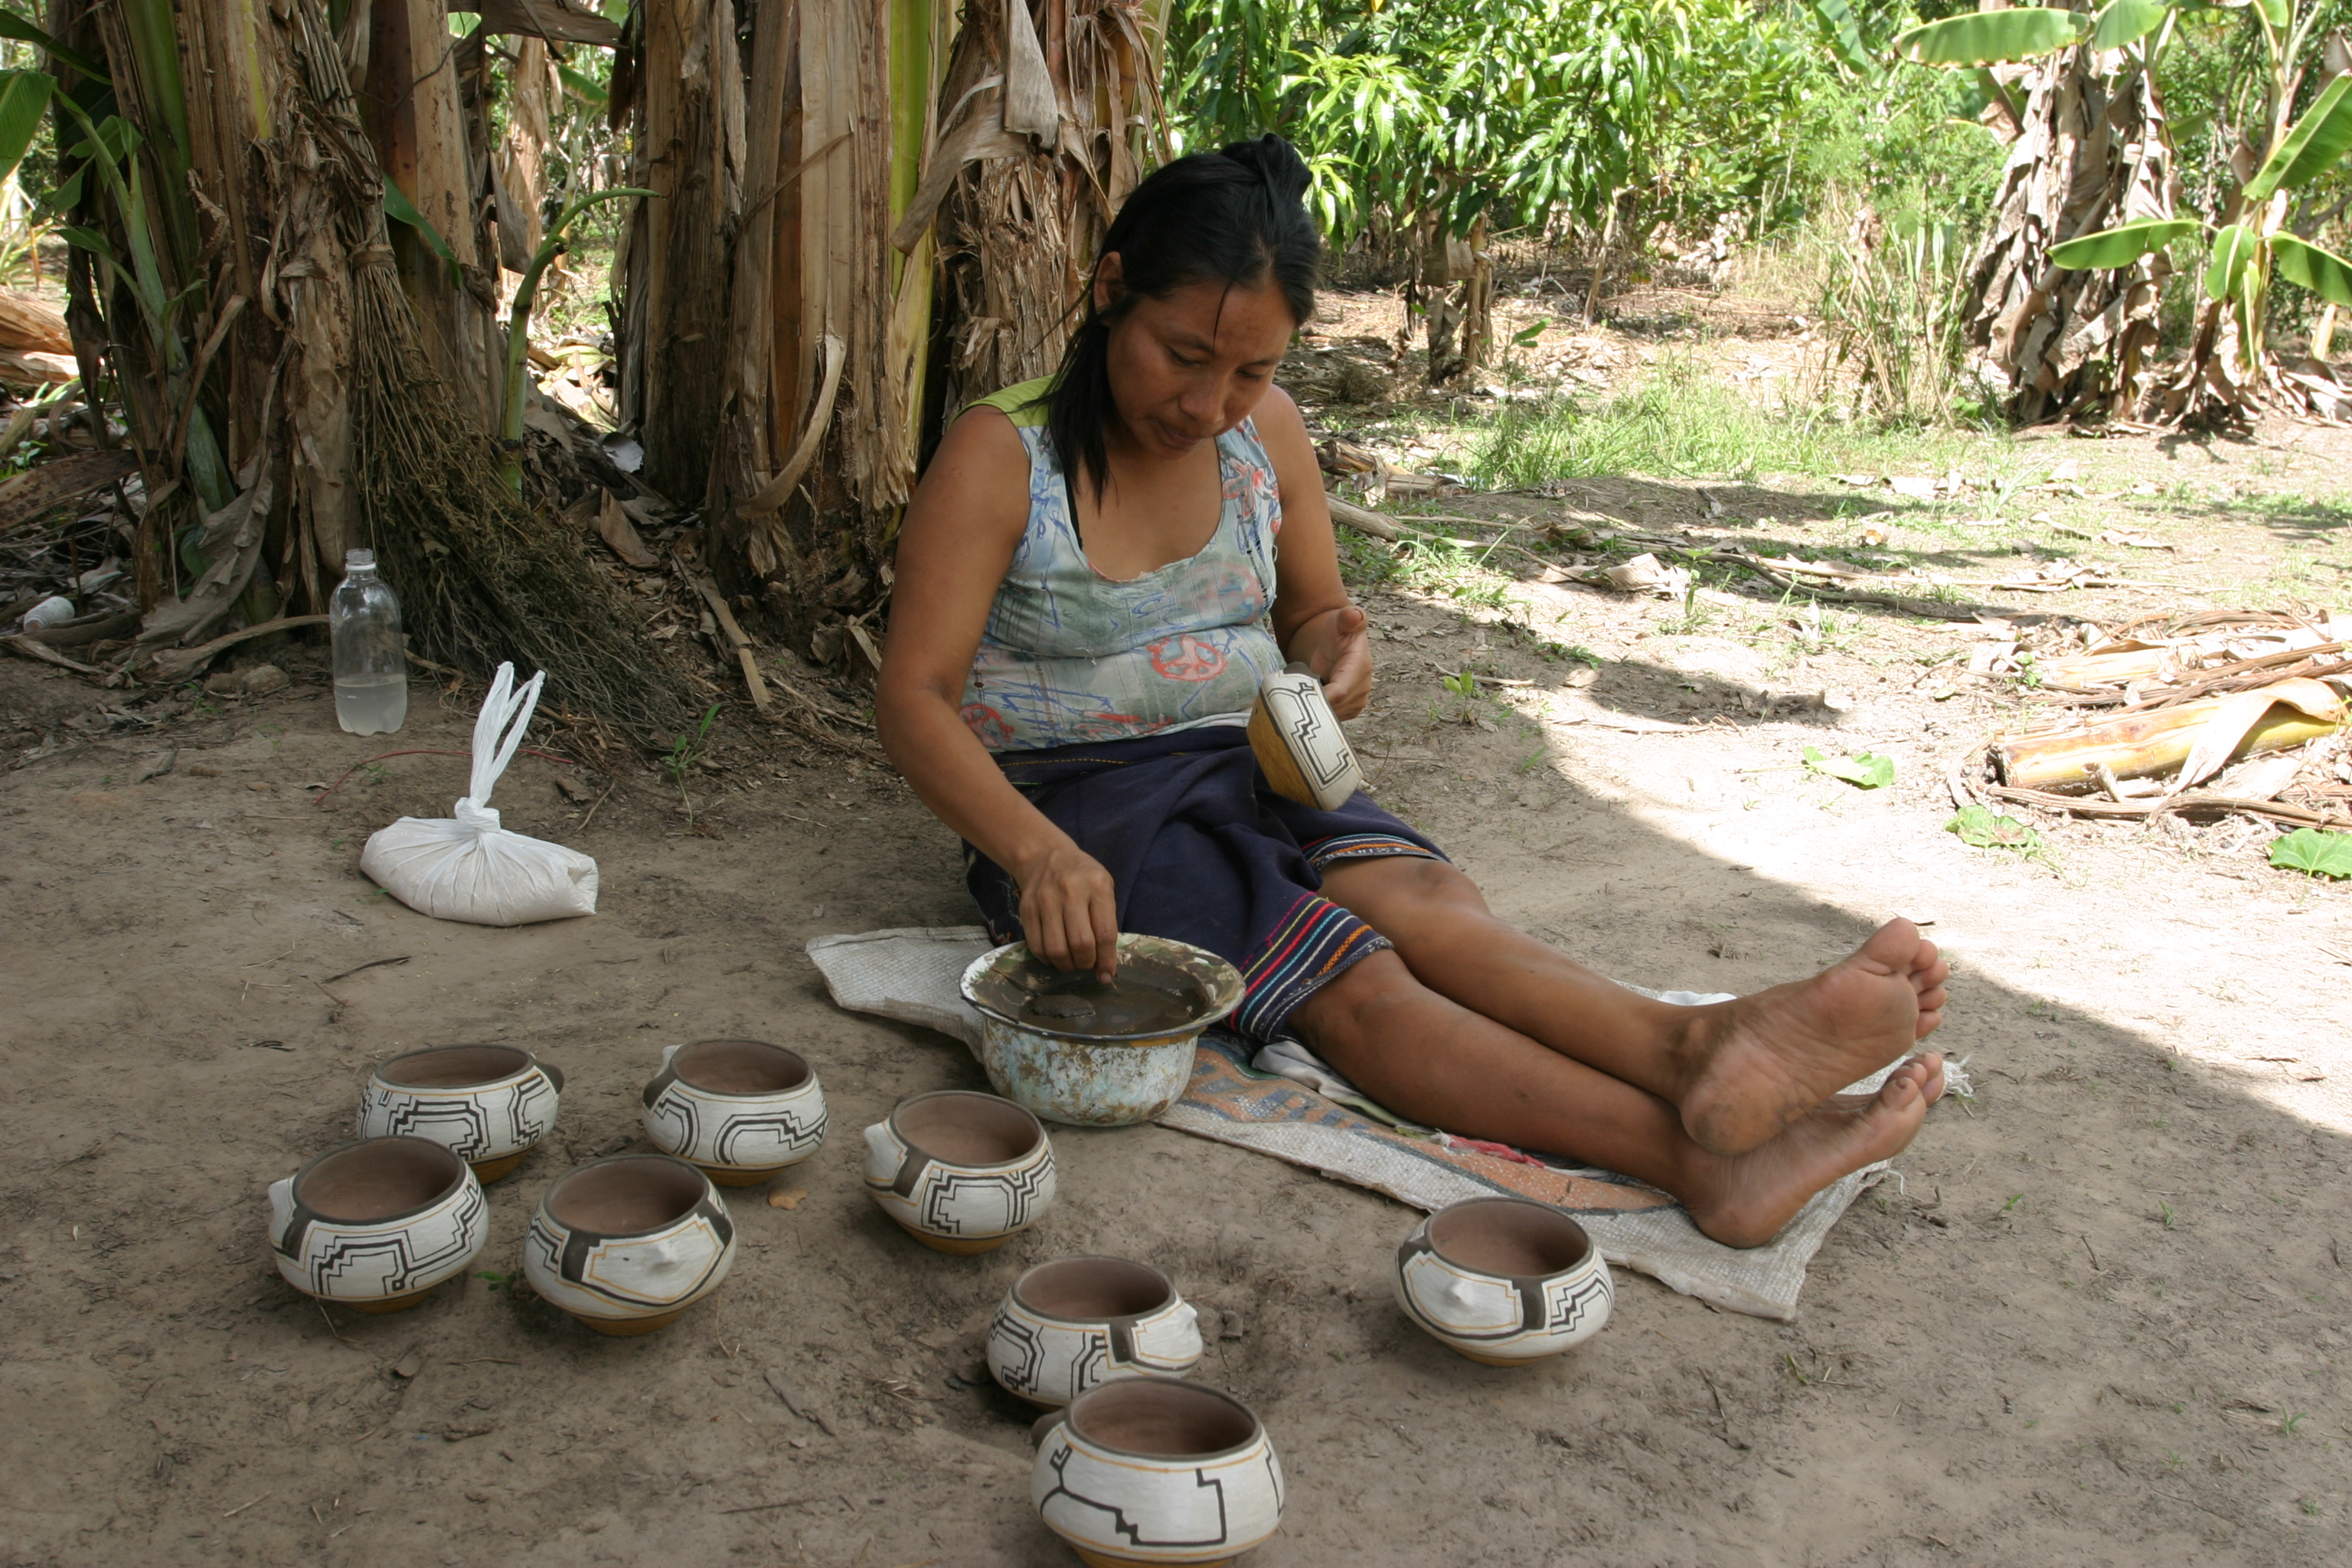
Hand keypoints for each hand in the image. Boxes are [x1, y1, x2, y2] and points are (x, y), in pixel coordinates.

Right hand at [1013, 838, 1120, 980]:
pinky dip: (1048, 960)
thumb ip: (1107, 922)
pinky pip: (1037, 946)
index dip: (1107, 960)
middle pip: (1080, 944)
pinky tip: (1055, 956)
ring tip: (1072, 962)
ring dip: (1067, 965)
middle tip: (1088, 964)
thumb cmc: (1082, 876)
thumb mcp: (1104, 888)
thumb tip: (1106, 968)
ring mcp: (1045, 900)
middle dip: (1086, 963)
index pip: (1105, 933)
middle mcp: (1070, 891)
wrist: (1045, 857)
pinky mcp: (1027, 909)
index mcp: (1097, 886)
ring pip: (1056, 949)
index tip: (1107, 975)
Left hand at [1291, 604, 1372, 718]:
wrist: (1339, 643)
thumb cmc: (1339, 631)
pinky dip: (1315, 716)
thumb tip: (1353, 614)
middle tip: (1289, 700)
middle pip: (1333, 708)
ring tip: (1294, 702)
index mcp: (1360, 667)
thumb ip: (1348, 617)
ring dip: (1312, 712)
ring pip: (1330, 717)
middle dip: (1312, 706)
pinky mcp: (1346, 711)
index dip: (1321, 698)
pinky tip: (1302, 707)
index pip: (1341, 691)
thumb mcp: (1341, 620)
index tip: (1300, 697)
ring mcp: (1355, 703)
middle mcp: (1361, 689)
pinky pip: (1329, 720)